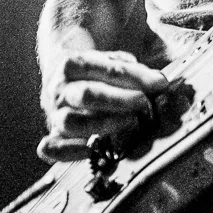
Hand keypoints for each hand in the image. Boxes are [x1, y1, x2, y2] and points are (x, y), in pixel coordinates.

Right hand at [37, 47, 170, 162]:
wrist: (62, 81)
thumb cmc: (95, 73)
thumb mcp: (112, 61)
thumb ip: (134, 71)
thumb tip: (159, 84)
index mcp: (73, 64)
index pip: (107, 68)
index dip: (136, 76)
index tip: (159, 83)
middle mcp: (60, 89)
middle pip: (87, 94)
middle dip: (119, 100)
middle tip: (143, 103)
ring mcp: (55, 113)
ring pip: (71, 122)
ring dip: (102, 125)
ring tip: (130, 123)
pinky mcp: (54, 135)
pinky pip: (52, 148)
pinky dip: (70, 151)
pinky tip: (93, 150)